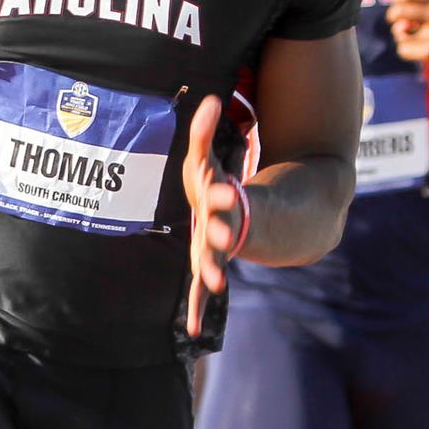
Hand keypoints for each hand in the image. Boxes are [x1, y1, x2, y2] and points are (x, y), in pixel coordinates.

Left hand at [181, 95, 245, 337]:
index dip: (226, 194)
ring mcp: (214, 249)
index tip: (231, 191)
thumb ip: (206, 131)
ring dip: (210, 274)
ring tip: (212, 286)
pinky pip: (199, 289)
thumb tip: (210, 99)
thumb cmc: (212, 183)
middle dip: (222, 234)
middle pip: (222, 230)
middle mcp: (221, 225)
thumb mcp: (207, 156)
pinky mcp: (204, 265)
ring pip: (212, 263)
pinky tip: (192, 329)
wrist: (236, 216)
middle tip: (224, 242)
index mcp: (222, 199)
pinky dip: (197, 307)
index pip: (223, 195)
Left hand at [387, 0, 428, 71]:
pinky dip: (405, 50)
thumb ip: (419, 2)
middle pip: (399, 11)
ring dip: (400, 36)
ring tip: (411, 38)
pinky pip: (402, 49)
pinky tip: (417, 51)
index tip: (397, 5)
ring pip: (398, 32)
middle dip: (391, 15)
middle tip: (393, 20)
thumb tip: (392, 6)